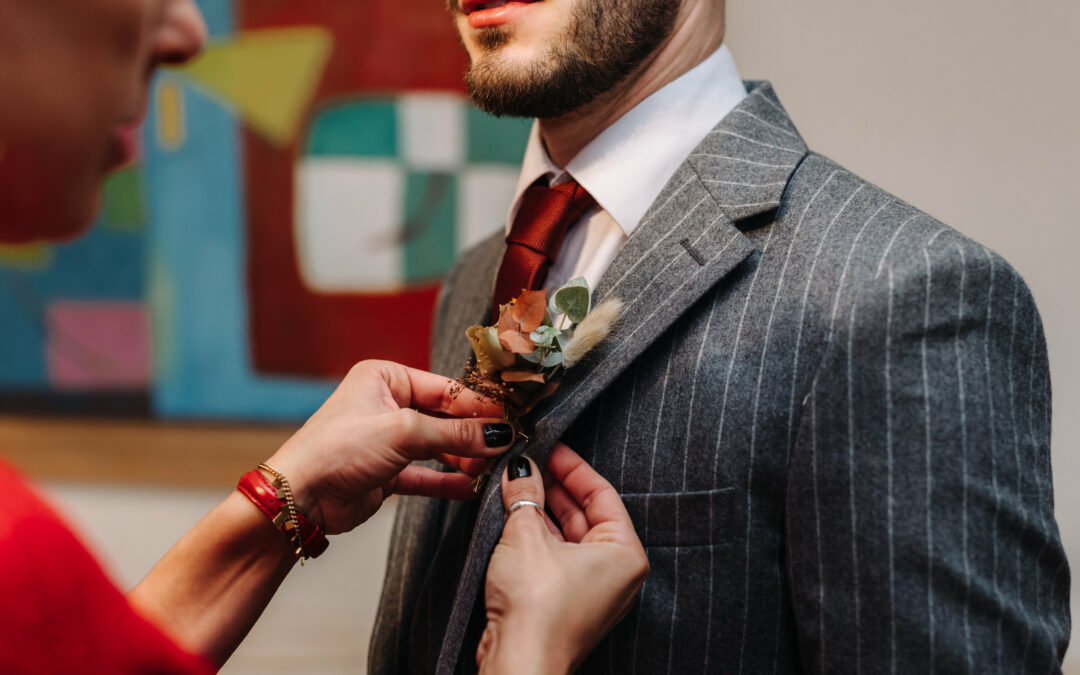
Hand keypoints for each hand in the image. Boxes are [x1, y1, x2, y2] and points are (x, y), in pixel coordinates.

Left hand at [264, 360, 511, 534]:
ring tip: (493, 468)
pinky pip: (426, 474)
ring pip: (438, 446)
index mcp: (386, 378)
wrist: (300, 497)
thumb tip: (499, 434)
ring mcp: (387, 440)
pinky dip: (448, 481)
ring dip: (464, 459)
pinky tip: (472, 487)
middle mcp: (387, 405)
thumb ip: (455, 433)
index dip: (478, 406)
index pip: (445, 389)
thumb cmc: (337, 449)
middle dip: (474, 434)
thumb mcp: (404, 432)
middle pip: (445, 418)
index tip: (510, 419)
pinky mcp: (387, 472)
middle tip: (507, 446)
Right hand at [478, 443, 648, 674]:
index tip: (549, 446)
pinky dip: (538, 537)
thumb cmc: (536, 607)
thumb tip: (521, 469)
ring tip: (515, 484)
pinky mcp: (567, 604)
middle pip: (586, 514)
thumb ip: (526, 495)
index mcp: (625, 553)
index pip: (602, 494)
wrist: (518, 664)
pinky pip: (557, 558)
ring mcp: (592, 591)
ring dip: (542, 510)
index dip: (573, 466)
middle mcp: (616, 572)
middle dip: (554, 487)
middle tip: (527, 462)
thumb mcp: (526, 535)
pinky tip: (515, 517)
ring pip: (569, 536)